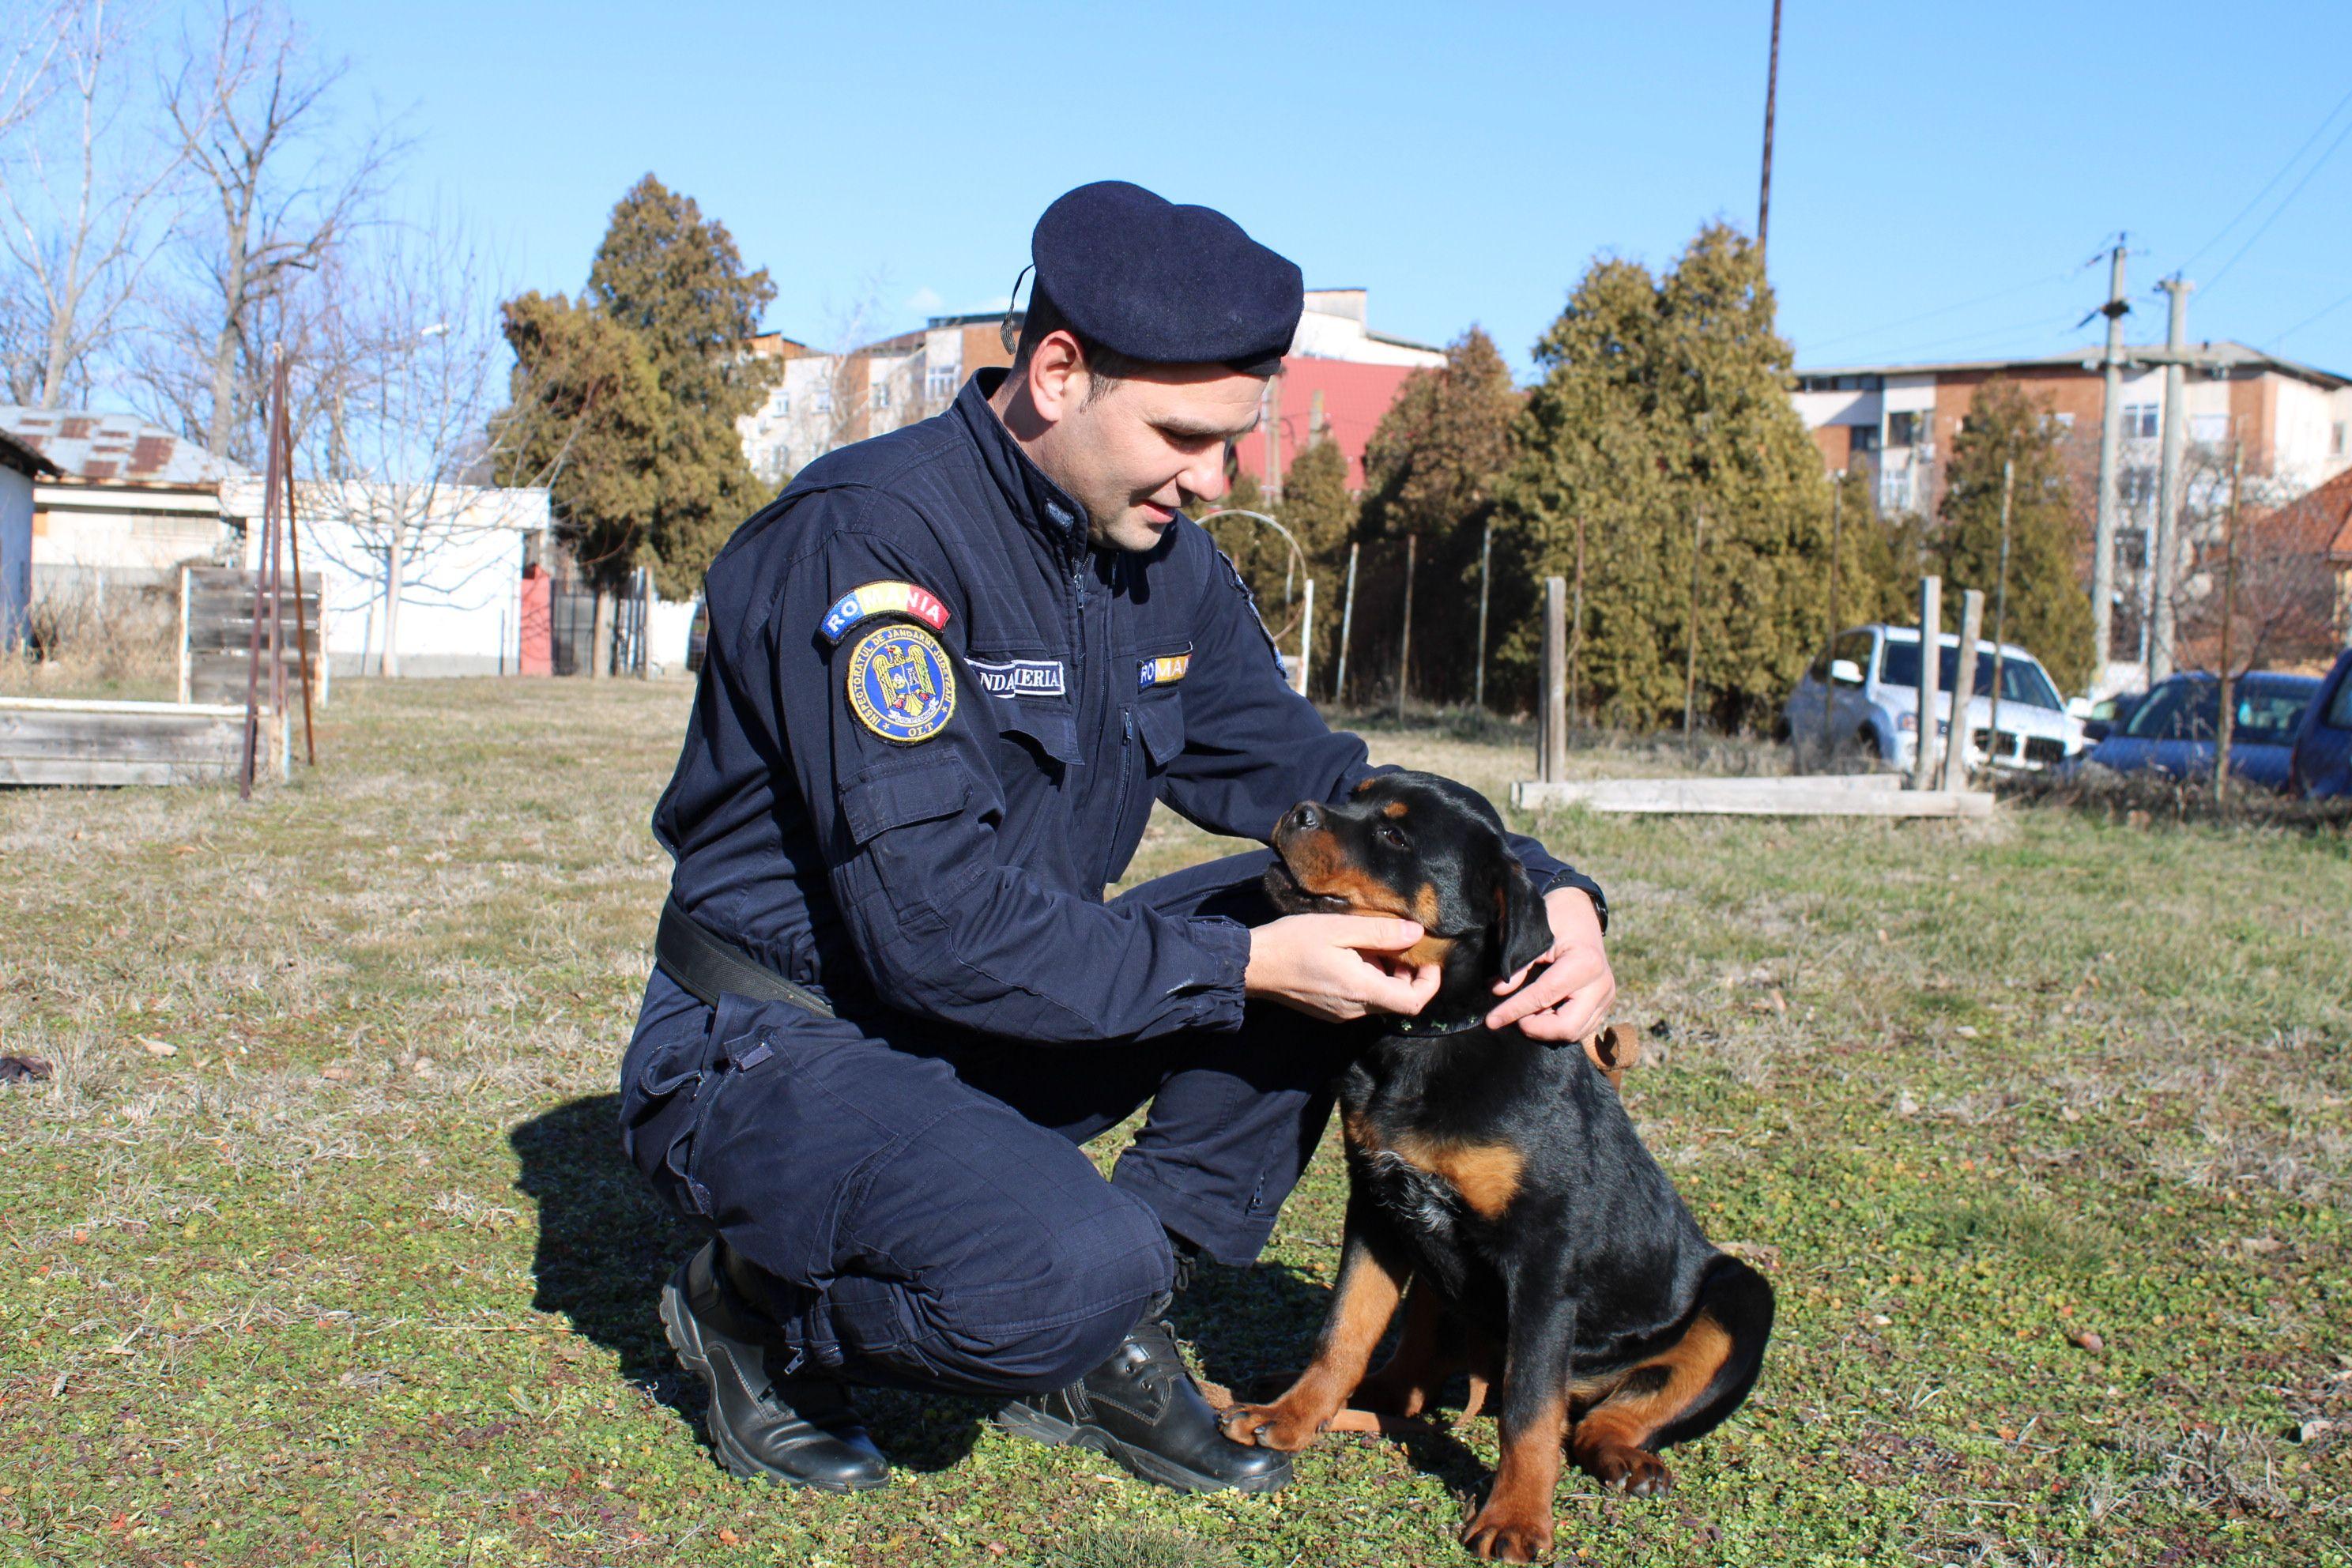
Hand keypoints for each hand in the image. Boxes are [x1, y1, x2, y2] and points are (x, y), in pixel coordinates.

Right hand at [1245, 914, 1443, 1022]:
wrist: (1253, 965)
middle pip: (1397, 999)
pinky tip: (1348, 955)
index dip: (1429, 983)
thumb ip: (1381, 933)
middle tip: (1392, 941)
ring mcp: (1341, 1014)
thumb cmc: (1293, 942)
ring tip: (1365, 943)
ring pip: (1378, 997)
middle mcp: (1354, 1009)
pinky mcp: (1330, 1011)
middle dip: (1404, 971)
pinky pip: (1360, 999)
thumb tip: (1416, 933)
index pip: (1413, 1002)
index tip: (1427, 959)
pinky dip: (1366, 978)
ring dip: (1383, 973)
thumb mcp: (1339, 928)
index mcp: (1361, 990)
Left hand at [1486, 888, 1614, 1042]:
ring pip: (1575, 1033)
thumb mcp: (1533, 934)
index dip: (1514, 1011)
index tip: (1491, 1021)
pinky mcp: (1605, 1003)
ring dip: (1546, 1029)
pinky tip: (1543, 1012)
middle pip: (1566, 1027)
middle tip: (1514, 1017)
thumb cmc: (1556, 918)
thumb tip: (1497, 991)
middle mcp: (1601, 984)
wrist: (1580, 912)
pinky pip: (1581, 1028)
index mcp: (1584, 963)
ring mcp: (1606, 995)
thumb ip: (1517, 964)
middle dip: (1535, 1027)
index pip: (1544, 996)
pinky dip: (1559, 1027)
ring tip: (1527, 1011)